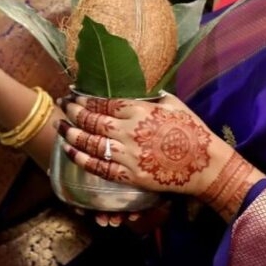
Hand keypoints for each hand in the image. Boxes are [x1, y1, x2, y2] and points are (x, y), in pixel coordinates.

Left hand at [59, 93, 257, 215]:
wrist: (206, 165)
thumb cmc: (193, 131)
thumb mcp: (173, 103)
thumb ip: (151, 96)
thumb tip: (136, 90)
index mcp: (139, 110)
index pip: (102, 102)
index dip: (84, 97)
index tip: (73, 92)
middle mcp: (129, 131)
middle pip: (91, 120)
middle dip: (72, 110)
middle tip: (62, 103)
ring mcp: (128, 155)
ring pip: (90, 142)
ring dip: (70, 133)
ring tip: (59, 125)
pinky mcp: (130, 176)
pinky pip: (99, 167)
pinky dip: (81, 158)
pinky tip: (69, 150)